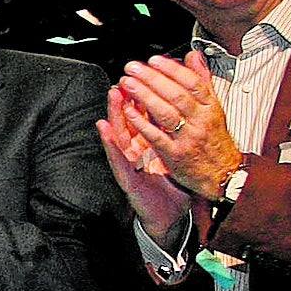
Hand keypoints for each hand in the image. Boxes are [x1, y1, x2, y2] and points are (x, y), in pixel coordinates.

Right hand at [96, 86, 193, 240]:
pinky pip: (118, 158)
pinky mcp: (127, 178)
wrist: (170, 215)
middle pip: (129, 120)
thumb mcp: (178, 151)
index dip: (143, 95)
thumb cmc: (171, 185)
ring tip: (113, 95)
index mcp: (149, 143)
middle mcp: (137, 150)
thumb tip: (184, 106)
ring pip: (120, 134)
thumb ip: (178, 129)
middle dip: (126, 98)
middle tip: (124, 78)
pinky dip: (111, 143)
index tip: (145, 76)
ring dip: (114, 113)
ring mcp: (130, 164)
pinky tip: (106, 130)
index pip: (144, 115)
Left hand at [115, 51, 242, 199]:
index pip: (193, 83)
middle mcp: (201, 121)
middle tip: (132, 68)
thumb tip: (193, 55)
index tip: (154, 60)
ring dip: (144, 96)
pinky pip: (157, 136)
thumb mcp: (214, 107)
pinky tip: (129, 111)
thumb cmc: (215, 140)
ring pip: (166, 113)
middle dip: (152, 78)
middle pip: (177, 95)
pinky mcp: (176, 155)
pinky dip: (142, 123)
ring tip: (127, 83)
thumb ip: (202, 80)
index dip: (172, 69)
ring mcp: (188, 138)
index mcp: (210, 108)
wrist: (223, 174)